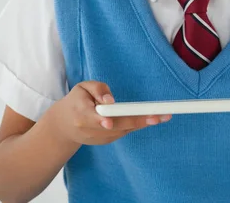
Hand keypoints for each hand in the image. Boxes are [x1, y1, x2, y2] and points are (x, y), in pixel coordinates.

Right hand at [49, 81, 171, 145]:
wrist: (65, 126)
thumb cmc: (76, 101)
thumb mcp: (82, 88)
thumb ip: (98, 90)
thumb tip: (111, 100)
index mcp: (82, 115)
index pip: (95, 118)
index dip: (106, 120)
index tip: (111, 121)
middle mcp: (92, 130)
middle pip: (117, 126)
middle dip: (139, 121)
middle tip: (159, 116)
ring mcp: (100, 138)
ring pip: (124, 130)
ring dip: (143, 123)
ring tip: (163, 116)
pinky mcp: (107, 141)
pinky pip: (124, 131)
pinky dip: (135, 124)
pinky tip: (149, 118)